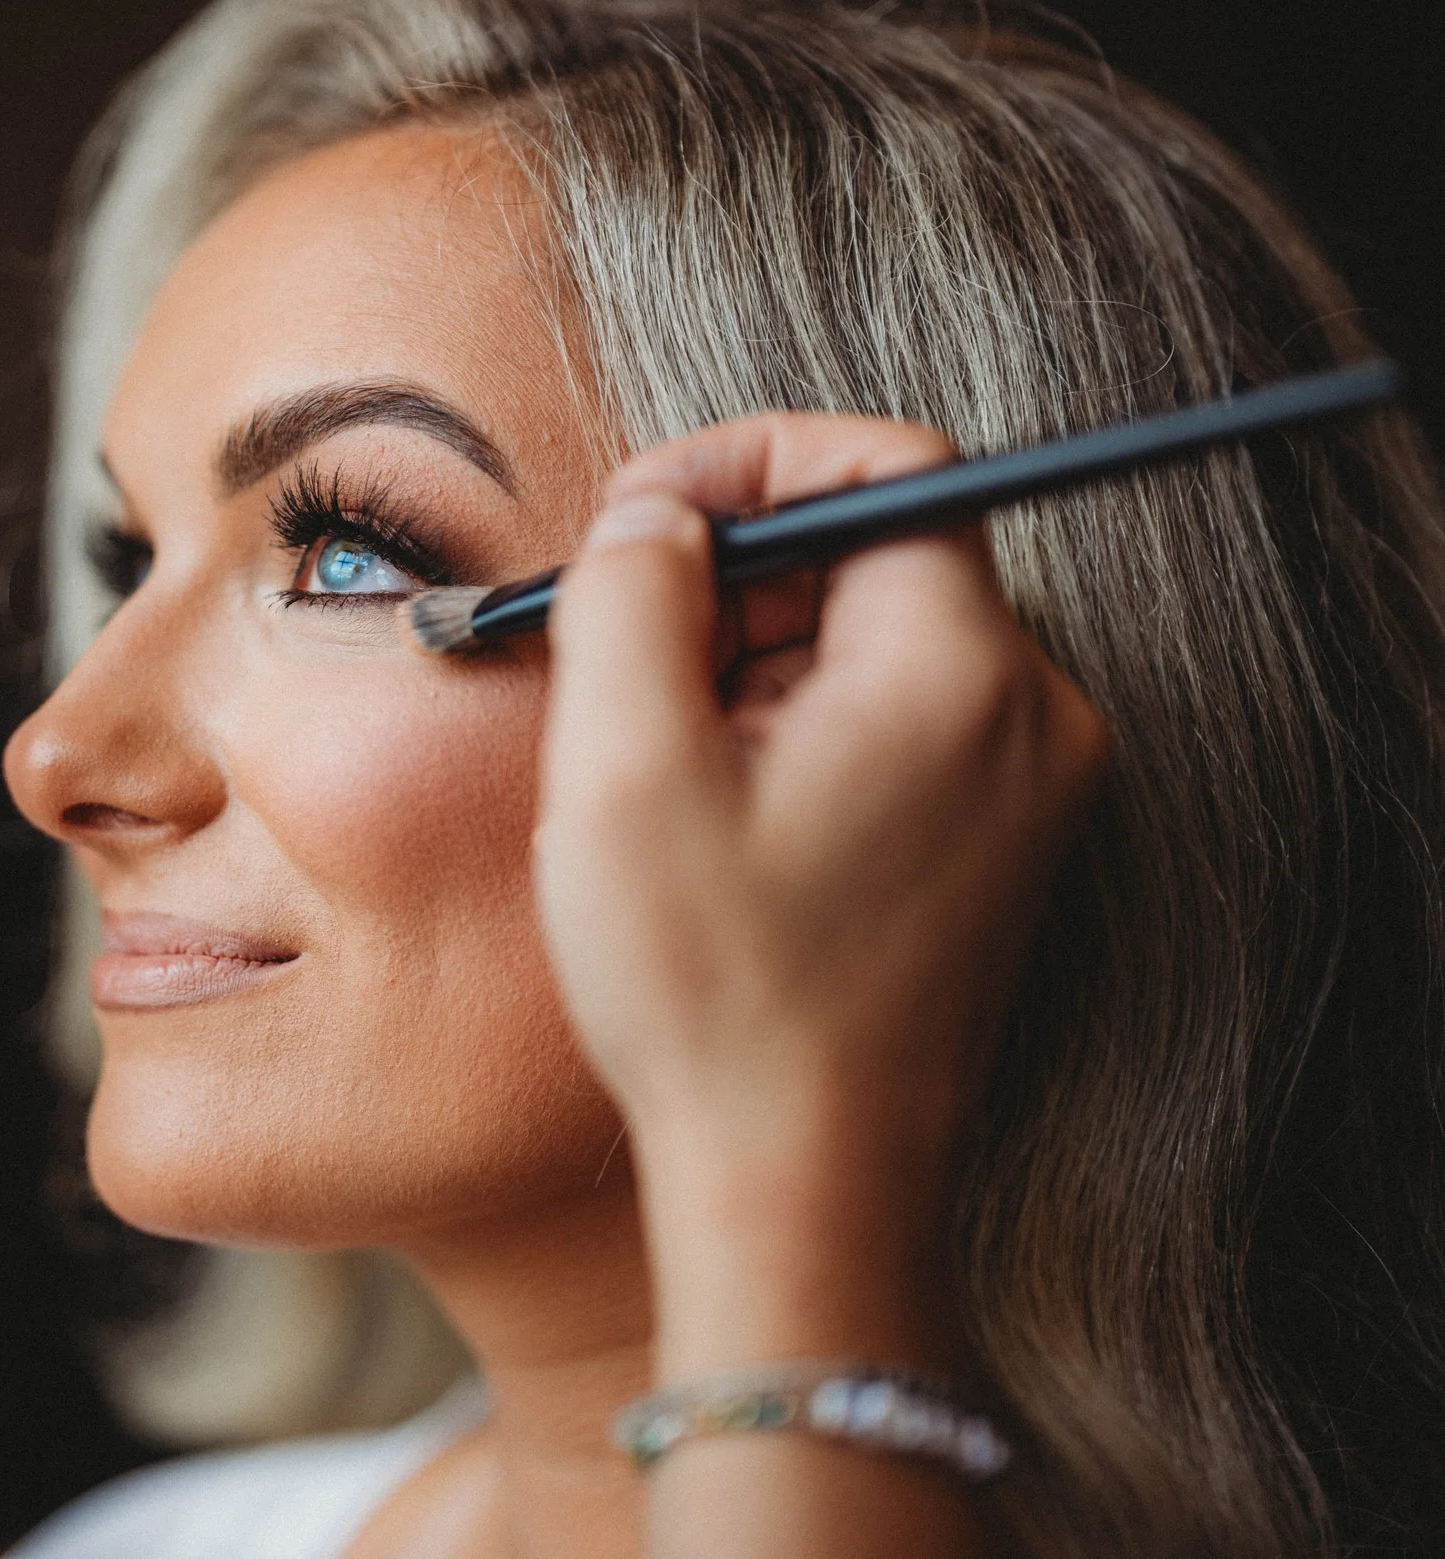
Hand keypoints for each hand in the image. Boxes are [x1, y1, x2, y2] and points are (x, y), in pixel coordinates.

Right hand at [533, 413, 1107, 1381]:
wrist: (802, 1187)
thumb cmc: (713, 993)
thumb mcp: (622, 768)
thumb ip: (632, 592)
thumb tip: (658, 518)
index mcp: (960, 674)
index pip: (885, 467)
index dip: (748, 463)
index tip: (645, 522)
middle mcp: (1032, 717)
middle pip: (875, 556)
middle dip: (733, 578)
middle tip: (619, 656)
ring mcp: (1028, 788)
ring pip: (874, 642)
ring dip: (754, 661)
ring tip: (662, 767)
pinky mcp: (999, 847)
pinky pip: (896, 723)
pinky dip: (796, 729)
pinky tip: (715, 818)